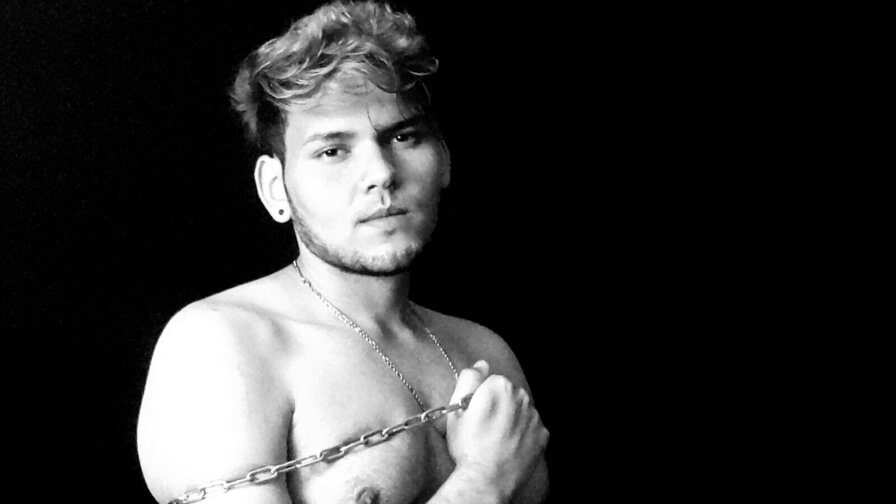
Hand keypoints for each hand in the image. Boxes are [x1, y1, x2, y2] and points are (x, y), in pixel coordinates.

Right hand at [446, 360, 548, 501]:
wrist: (486, 479)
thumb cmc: (468, 445)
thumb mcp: (456, 409)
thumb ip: (469, 379)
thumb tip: (481, 364)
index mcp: (499, 386)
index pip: (491, 382)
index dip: (481, 398)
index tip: (475, 414)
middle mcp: (521, 396)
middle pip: (508, 394)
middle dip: (498, 406)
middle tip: (484, 428)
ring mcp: (534, 416)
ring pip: (520, 410)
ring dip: (511, 419)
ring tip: (496, 439)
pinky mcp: (542, 435)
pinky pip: (531, 427)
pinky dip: (523, 434)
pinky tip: (509, 445)